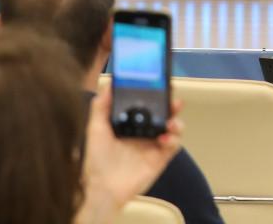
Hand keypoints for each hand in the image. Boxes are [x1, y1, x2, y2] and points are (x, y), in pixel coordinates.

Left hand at [76, 85, 182, 223]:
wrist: (102, 188)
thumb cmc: (97, 160)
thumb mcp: (95, 129)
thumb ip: (101, 106)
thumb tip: (109, 83)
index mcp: (131, 124)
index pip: (148, 105)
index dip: (157, 94)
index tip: (161, 84)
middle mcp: (144, 133)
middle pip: (165, 114)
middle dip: (172, 105)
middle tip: (174, 100)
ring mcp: (153, 146)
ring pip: (174, 128)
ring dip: (177, 122)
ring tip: (171, 122)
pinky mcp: (160, 159)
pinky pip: (173, 146)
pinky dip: (173, 139)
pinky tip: (164, 139)